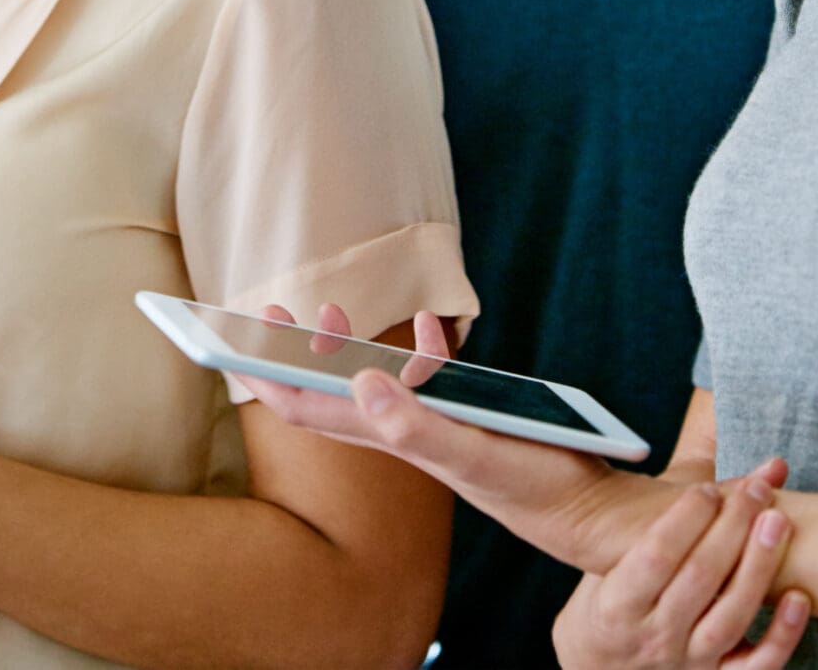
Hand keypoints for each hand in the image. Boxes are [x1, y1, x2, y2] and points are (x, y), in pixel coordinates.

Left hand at [243, 302, 667, 571]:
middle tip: (269, 307)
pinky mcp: (464, 416)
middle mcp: (401, 430)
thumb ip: (417, 423)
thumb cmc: (532, 484)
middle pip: (326, 389)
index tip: (230, 341)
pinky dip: (421, 349)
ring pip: (371, 380)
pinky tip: (430, 328)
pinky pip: (429, 378)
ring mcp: (430, 423)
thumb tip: (357, 379)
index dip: (263, 376)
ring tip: (332, 311)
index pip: (305, 407)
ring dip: (346, 347)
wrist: (588, 509)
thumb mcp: (472, 453)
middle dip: (290, 352)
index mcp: (389, 437)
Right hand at [553, 469, 809, 668]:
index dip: (683, 519)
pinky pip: (757, 665)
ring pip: (730, 615)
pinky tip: (800, 597)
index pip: (653, 555)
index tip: (706, 489)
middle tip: (757, 490)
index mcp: (618, 599)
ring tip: (779, 521)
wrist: (604, 664)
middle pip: (697, 578)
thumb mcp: (619, 548)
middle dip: (730, 528)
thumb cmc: (618, 586)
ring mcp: (687, 660)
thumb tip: (703, 421)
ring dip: (757, 566)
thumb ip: (666, 501)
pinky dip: (782, 635)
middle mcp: (652, 633)